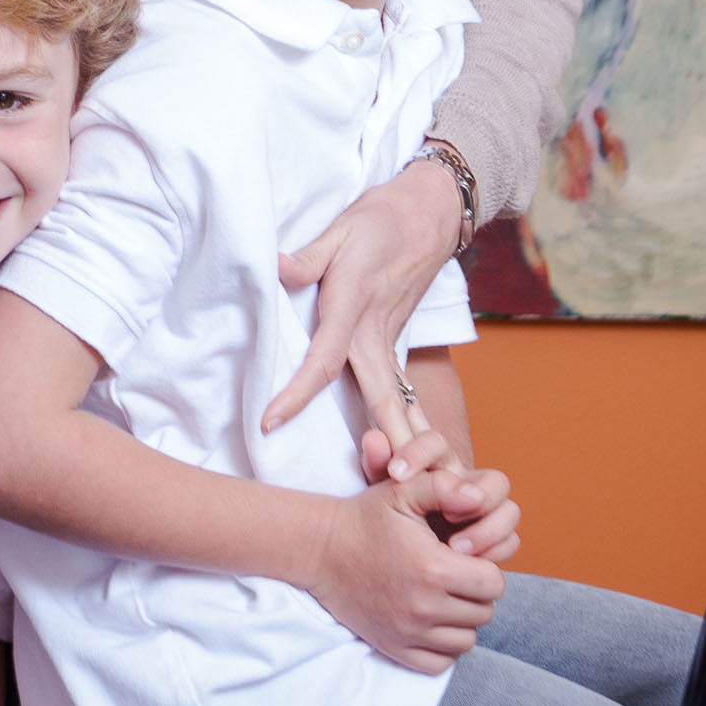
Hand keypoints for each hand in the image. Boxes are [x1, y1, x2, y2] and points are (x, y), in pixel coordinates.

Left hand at [269, 158, 465, 459]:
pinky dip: (414, 432)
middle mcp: (376, 335)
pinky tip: (423, 464)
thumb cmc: (380, 219)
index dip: (297, 392)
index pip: (323, 360)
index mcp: (355, 308)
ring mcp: (392, 343)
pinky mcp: (398, 346)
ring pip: (403, 406)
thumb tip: (276, 266)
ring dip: (415, 449)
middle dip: (387, 445)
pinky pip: (405, 397)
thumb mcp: (341, 228)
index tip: (271, 422)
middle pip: (382, 401)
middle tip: (392, 487)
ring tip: (434, 493)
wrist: (430, 212)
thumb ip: (309, 255)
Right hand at [307, 443, 507, 673]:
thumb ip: (447, 487)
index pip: (493, 583)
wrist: (321, 549)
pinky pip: (441, 662)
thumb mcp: (405, 490)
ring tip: (444, 595)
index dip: (485, 565)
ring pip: (467, 640)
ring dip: (463, 619)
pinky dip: (444, 645)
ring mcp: (409, 633)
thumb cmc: (366, 517)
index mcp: (434, 569)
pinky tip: (432, 620)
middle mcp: (424, 607)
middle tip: (454, 573)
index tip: (464, 555)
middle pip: (484, 612)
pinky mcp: (395, 649)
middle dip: (476, 592)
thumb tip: (480, 498)